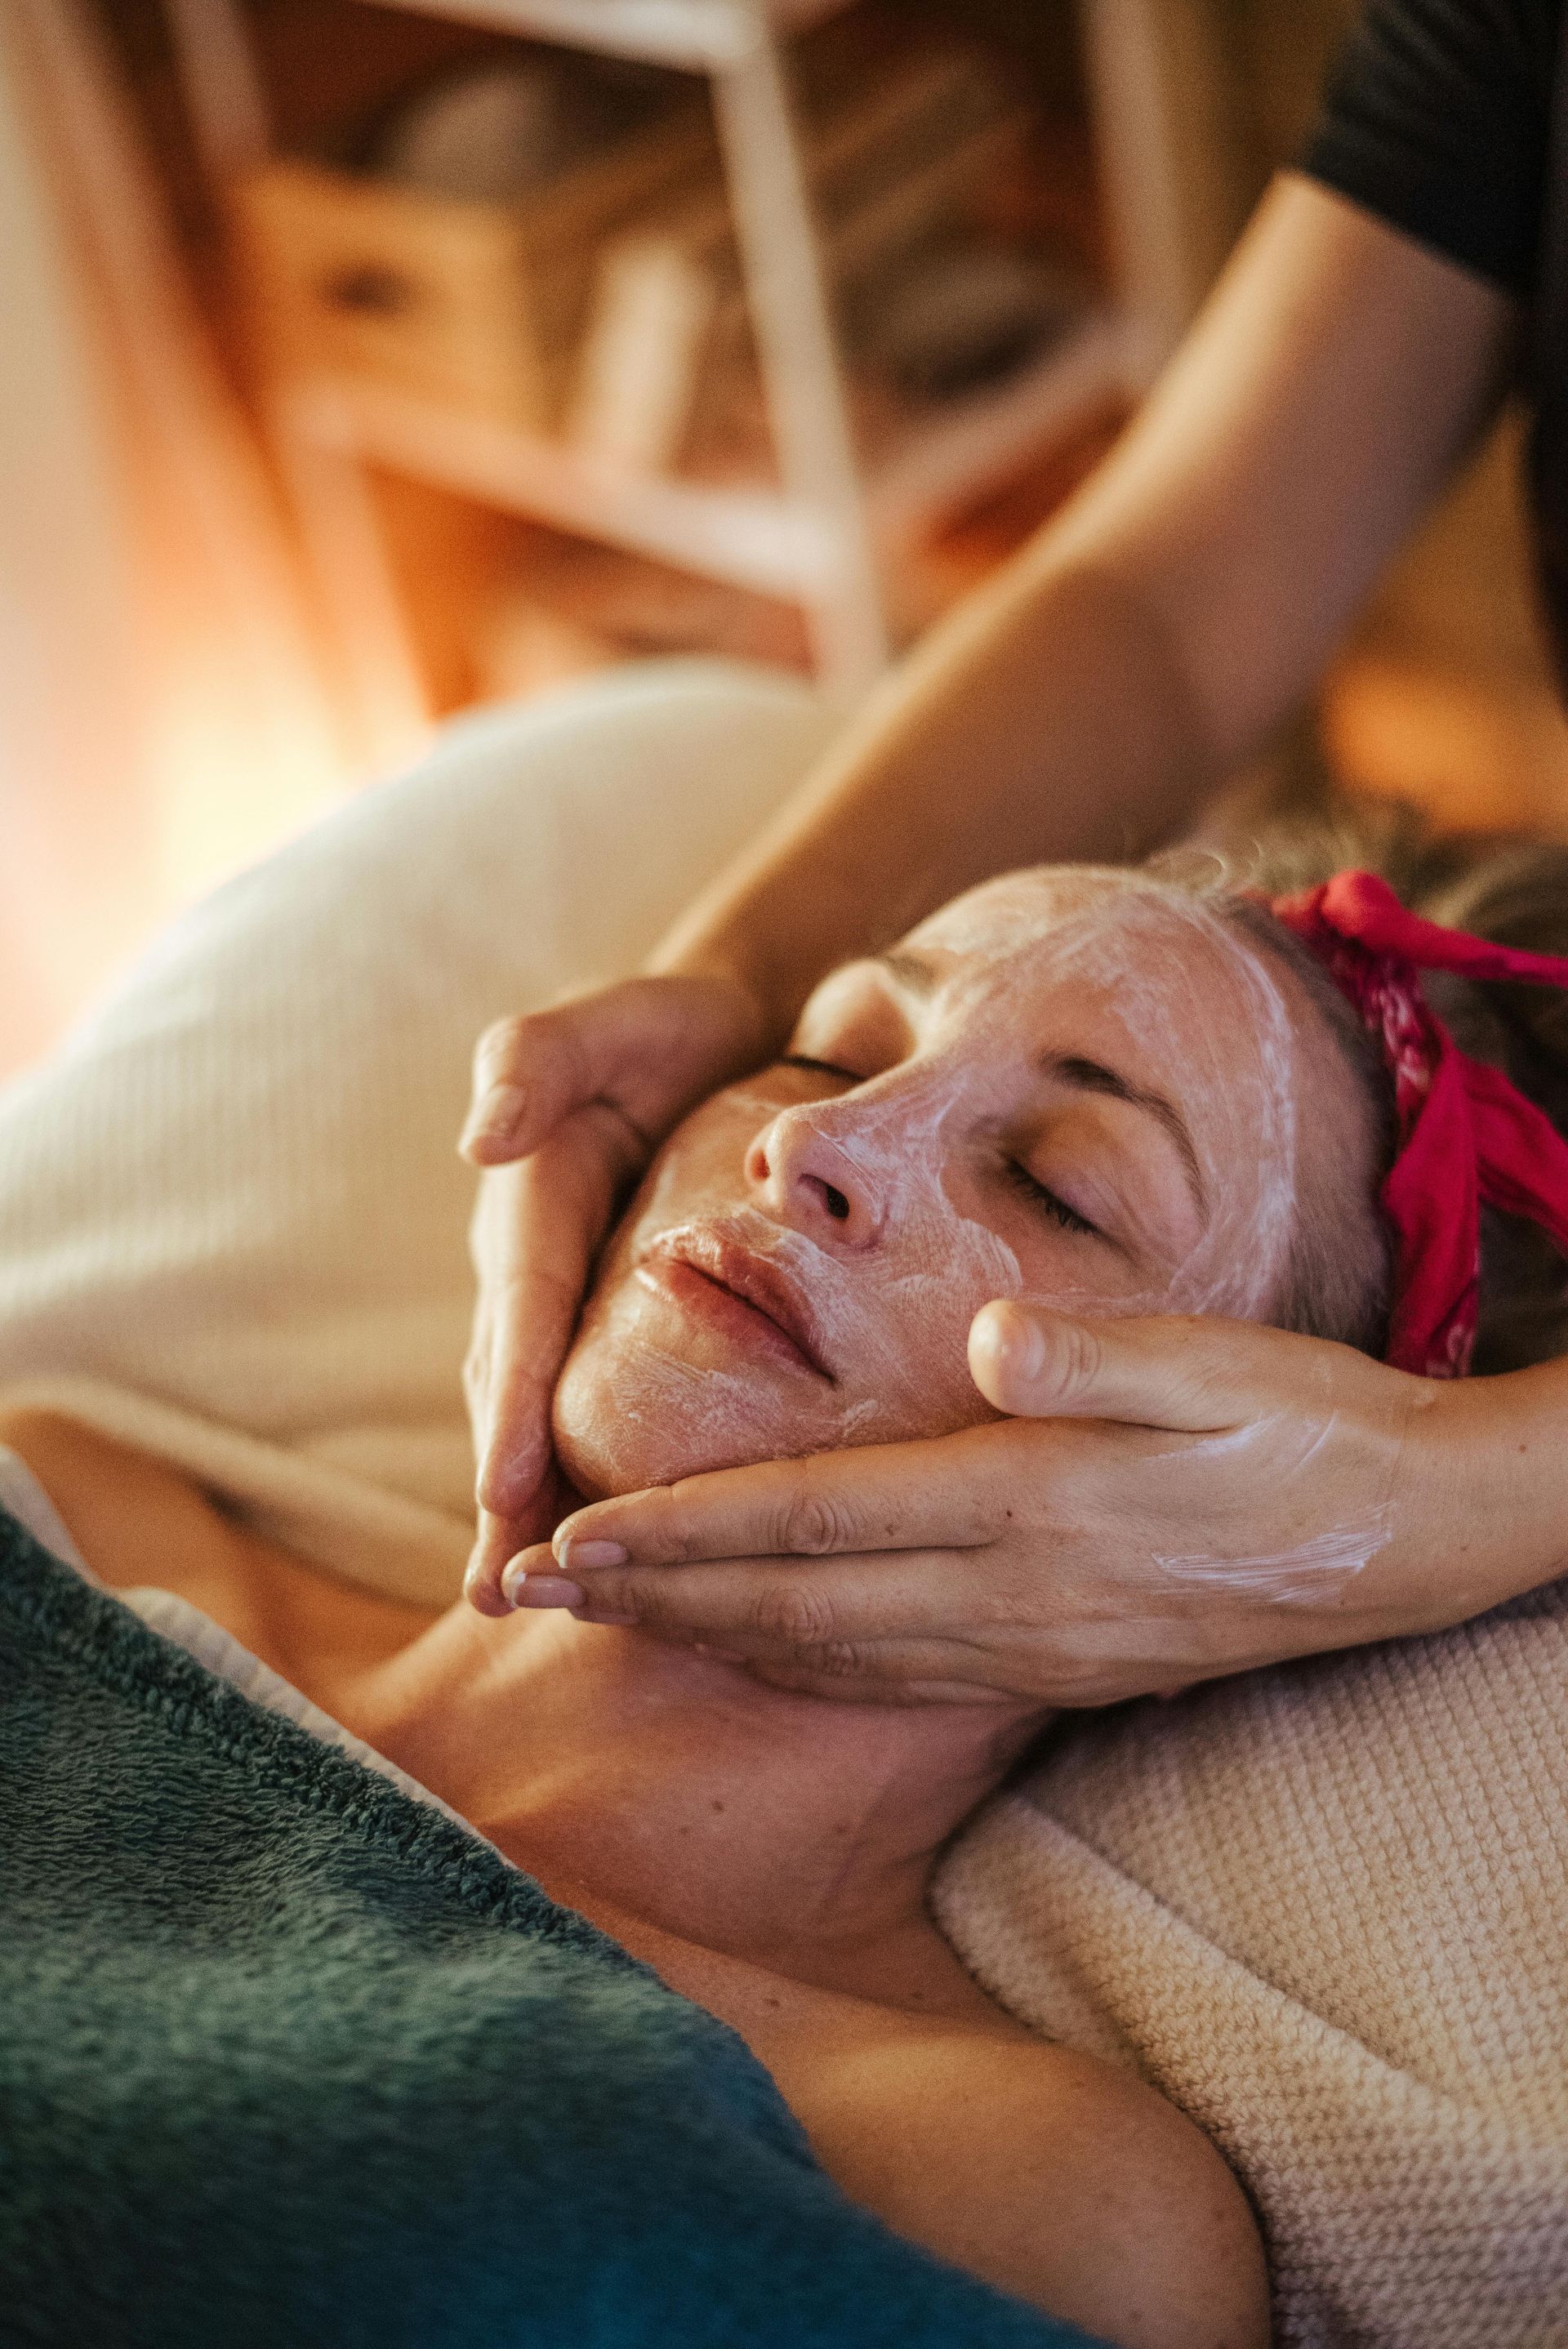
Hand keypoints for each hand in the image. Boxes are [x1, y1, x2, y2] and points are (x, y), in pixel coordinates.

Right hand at [459, 973, 765, 1611]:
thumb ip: (535, 1060)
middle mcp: (540, 1274)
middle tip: (501, 1589)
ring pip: (552, 1418)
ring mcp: (577, 1310)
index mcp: (532, 1208)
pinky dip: (598, 1483)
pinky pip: (608, 1414)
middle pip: (514, 1392)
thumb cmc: (669, 1028)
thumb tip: (480, 1141)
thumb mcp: (609, 1019)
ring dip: (537, 1510)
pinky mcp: (625, 1332)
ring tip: (530, 1600)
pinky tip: (626, 1560)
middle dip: (505, 1492)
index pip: (523, 1316)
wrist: (731, 1032)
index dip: (512, 1404)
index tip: (505, 1488)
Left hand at [497, 1302, 1549, 1702]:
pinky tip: (749, 1651)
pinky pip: (893, 1679)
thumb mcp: (1229, 1367)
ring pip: (828, 1655)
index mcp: (1033, 1506)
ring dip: (702, 1636)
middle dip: (646, 1597)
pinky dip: (794, 1667)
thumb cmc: (1317, 1430)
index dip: (683, 1534)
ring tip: (598, 1622)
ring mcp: (1032, 1648)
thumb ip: (1104, 1358)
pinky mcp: (1058, 1669)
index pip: (815, 1522)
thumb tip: (994, 1336)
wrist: (1417, 1540)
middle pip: (791, 1605)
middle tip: (517, 1596)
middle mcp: (1013, 1596)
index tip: (567, 1540)